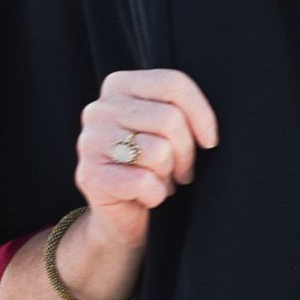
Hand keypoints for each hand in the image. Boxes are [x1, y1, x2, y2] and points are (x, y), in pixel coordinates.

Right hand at [74, 69, 218, 250]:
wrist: (122, 216)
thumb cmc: (152, 166)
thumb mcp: (167, 128)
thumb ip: (179, 110)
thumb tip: (207, 131)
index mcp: (118, 86)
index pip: (172, 83)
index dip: (202, 115)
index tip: (209, 141)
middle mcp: (98, 109)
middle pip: (169, 119)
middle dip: (186, 153)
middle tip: (180, 170)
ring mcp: (89, 141)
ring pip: (159, 151)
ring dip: (168, 174)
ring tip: (157, 179)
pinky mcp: (89, 174)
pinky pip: (144, 181)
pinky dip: (155, 195)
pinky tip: (144, 196)